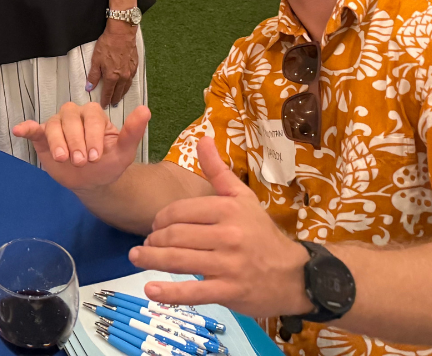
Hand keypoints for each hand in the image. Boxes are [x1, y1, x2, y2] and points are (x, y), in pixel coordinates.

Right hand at [13, 102, 148, 192]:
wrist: (91, 182)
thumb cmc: (107, 164)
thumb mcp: (124, 152)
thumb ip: (133, 132)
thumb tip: (145, 109)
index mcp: (94, 116)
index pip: (91, 117)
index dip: (93, 135)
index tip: (96, 156)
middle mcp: (74, 116)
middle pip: (70, 118)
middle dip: (76, 141)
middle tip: (81, 162)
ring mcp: (57, 125)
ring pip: (53, 124)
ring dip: (57, 140)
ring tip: (63, 158)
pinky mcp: (42, 137)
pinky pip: (33, 128)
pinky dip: (26, 128)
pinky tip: (19, 130)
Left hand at [87, 21, 138, 106]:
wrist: (122, 33)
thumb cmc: (107, 44)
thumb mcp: (96, 60)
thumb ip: (93, 75)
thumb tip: (89, 88)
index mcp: (112, 77)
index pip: (108, 93)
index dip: (105, 100)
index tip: (104, 105)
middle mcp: (122, 77)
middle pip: (118, 92)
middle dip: (114, 99)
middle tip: (111, 104)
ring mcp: (130, 72)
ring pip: (126, 88)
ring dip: (122, 94)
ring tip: (118, 98)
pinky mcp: (135, 66)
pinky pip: (131, 80)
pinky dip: (127, 86)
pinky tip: (126, 86)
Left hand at [132, 137, 311, 317]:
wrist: (294, 275)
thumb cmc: (262, 234)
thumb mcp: (243, 198)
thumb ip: (218, 170)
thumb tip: (203, 138)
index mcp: (227, 209)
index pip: (180, 211)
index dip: (161, 219)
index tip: (155, 225)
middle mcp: (227, 235)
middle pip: (176, 235)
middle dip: (154, 239)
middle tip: (146, 243)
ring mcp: (228, 265)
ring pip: (179, 260)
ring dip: (152, 259)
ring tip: (137, 257)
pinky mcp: (229, 291)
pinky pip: (193, 292)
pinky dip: (169, 293)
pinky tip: (151, 290)